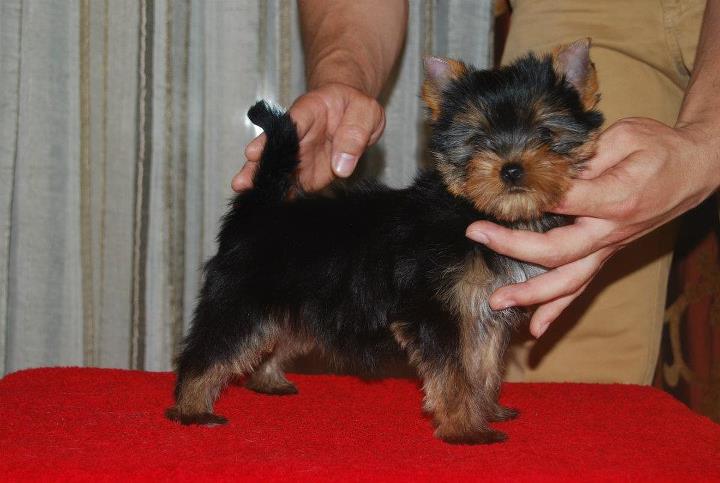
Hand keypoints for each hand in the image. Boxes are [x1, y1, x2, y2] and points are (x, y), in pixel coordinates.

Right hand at [232, 83, 385, 191]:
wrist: (355, 114)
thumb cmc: (356, 107)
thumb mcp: (366, 112)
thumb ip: (355, 134)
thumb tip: (341, 166)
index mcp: (309, 112)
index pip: (288, 124)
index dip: (269, 139)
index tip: (253, 152)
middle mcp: (298, 136)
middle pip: (274, 151)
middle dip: (256, 167)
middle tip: (240, 183)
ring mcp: (300, 157)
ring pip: (278, 172)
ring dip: (265, 187)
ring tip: (249, 200)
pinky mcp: (307, 175)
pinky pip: (292, 188)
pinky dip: (283, 199)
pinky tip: (273, 212)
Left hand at [465, 117, 719, 337]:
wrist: (696, 170)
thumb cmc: (660, 149)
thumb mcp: (625, 136)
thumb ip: (586, 153)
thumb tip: (545, 165)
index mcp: (615, 198)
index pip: (563, 203)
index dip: (528, 200)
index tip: (495, 192)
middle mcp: (610, 231)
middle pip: (557, 250)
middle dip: (512, 246)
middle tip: (477, 235)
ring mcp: (608, 248)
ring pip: (569, 281)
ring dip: (532, 294)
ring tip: (498, 302)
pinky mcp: (606, 255)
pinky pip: (581, 287)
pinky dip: (557, 309)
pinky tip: (536, 327)